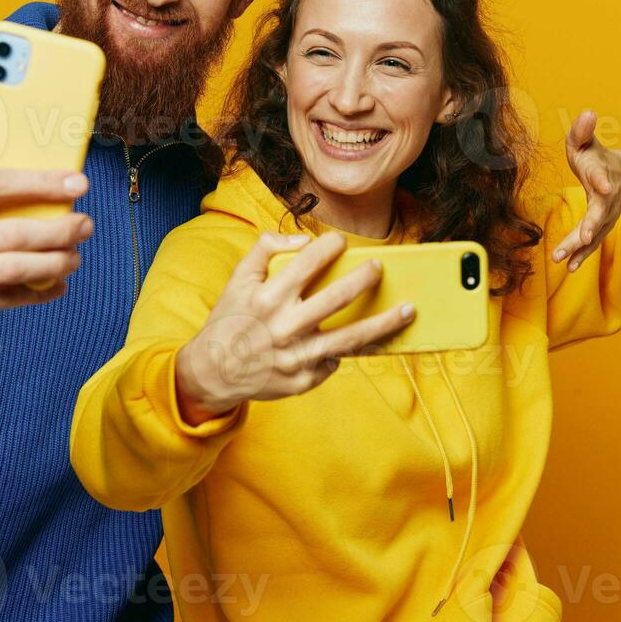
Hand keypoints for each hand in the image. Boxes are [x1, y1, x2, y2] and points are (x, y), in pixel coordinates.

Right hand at [0, 169, 93, 334]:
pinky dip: (35, 294)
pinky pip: (2, 300)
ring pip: (12, 269)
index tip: (78, 184)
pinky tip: (55, 286)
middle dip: (59, 230)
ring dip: (53, 263)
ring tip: (74, 257)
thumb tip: (47, 196)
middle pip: (13, 232)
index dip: (43, 183)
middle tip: (85, 226)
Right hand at [174, 232, 415, 422]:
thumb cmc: (231, 318)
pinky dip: (345, 350)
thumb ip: (266, 248)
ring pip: (351, 338)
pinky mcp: (303, 380)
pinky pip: (334, 362)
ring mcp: (296, 357)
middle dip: (366, 279)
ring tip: (408, 310)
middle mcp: (285, 327)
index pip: (307, 262)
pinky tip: (361, 340)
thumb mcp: (238, 278)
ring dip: (385, 323)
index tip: (341, 242)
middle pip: (338, 299)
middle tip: (380, 267)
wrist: (212, 372)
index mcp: (268, 297)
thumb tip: (304, 240)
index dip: (330, 247)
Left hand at [551, 110, 620, 272]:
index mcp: (604, 173)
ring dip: (580, 247)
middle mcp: (607, 198)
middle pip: (601, 213)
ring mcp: (606, 215)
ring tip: (564, 260)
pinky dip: (581, 255)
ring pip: (594, 233)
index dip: (604, 180)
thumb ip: (583, 131)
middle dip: (592, 224)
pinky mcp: (599, 227)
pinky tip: (568, 267)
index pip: (603, 176)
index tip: (606, 186)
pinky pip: (591, 244)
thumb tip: (588, 113)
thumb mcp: (587, 143)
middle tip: (584, 236)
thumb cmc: (596, 158)